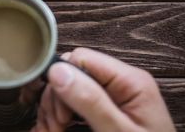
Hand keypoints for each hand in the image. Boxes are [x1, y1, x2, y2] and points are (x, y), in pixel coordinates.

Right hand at [33, 48, 175, 131]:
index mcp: (131, 81)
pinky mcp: (106, 110)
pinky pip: (75, 103)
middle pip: (72, 73)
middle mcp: (122, 83)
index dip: (63, 82)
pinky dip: (60, 117)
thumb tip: (58, 71)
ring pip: (69, 88)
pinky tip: (56, 129)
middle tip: (55, 128)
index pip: (81, 58)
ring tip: (54, 131)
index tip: (61, 115)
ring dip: (55, 110)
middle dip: (57, 100)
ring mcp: (114, 96)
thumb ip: (91, 101)